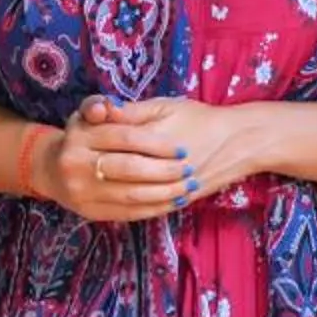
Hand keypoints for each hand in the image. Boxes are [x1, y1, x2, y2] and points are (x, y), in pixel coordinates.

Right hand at [33, 95, 193, 222]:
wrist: (52, 169)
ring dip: (165, 192)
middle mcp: (74, 163)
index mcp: (80, 134)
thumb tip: (109, 107)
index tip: (181, 149)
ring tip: (188, 186)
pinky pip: (128, 212)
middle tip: (188, 169)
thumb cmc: (84, 136)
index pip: (127, 137)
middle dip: (165, 170)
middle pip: (129, 168)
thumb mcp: (93, 114)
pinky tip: (173, 201)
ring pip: (131, 194)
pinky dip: (154, 208)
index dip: (157, 144)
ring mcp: (80, 191)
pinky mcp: (89, 211)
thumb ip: (108, 108)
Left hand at [89, 95, 272, 202]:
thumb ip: (128, 112)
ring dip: (102, 189)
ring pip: (125, 195)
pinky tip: (110, 197)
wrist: (240, 142)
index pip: (108, 142)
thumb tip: (96, 110)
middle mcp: (160, 168)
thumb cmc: (199, 118)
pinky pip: (143, 210)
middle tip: (75, 165)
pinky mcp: (176, 202)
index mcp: (151, 140)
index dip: (88, 140)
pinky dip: (123, 204)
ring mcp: (169, 189)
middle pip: (111, 172)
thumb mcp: (164, 106)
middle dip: (88, 169)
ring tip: (88, 181)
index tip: (77, 140)